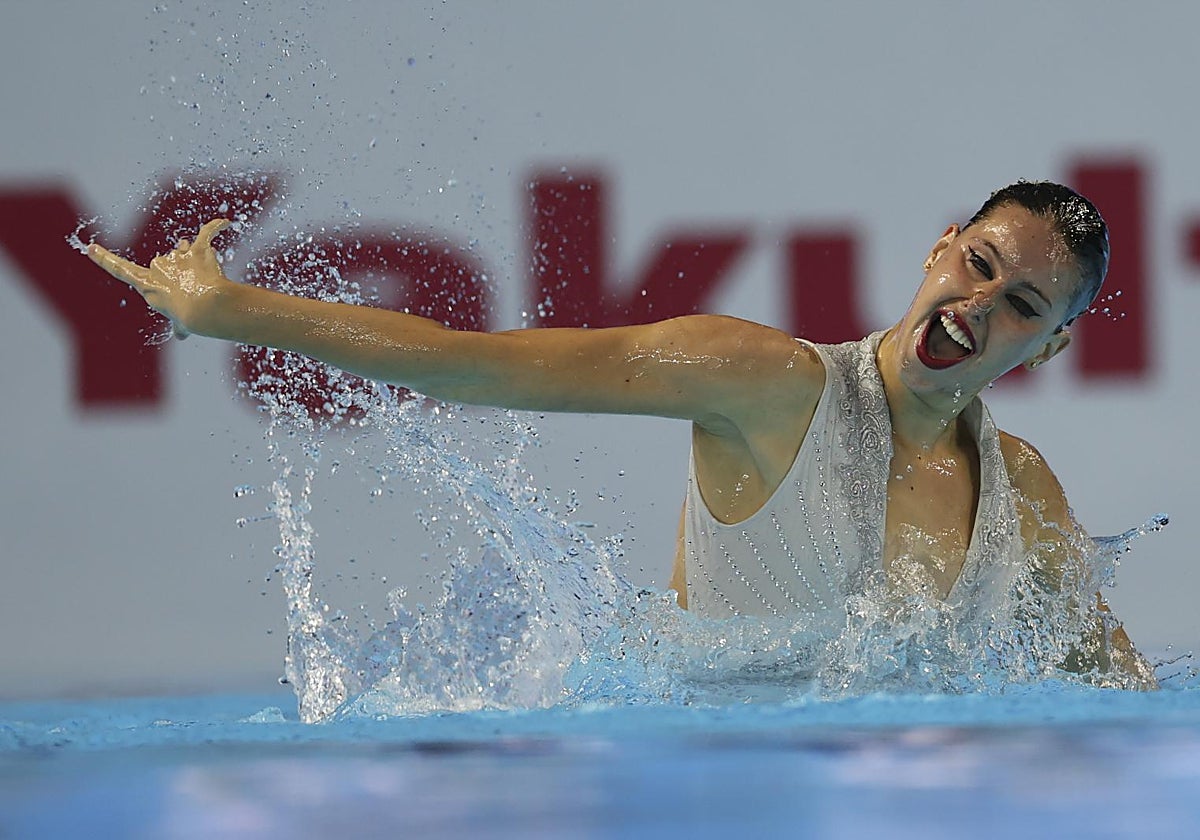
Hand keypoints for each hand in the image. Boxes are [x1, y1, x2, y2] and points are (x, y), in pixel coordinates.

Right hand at [88, 218, 232, 337]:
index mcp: (147, 284)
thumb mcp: (180, 324)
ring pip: (187, 248)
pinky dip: (218, 227)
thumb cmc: (191, 319)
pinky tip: (226, 223)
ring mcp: (177, 257)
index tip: (90, 248)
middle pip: (168, 259)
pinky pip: (207, 232)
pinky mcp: (197, 249)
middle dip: (180, 268)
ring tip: (206, 277)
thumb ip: (179, 326)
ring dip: (197, 258)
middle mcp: (158, 267)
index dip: (105, 259)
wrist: (205, 310)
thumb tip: (181, 335)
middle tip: (193, 286)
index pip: (121, 270)